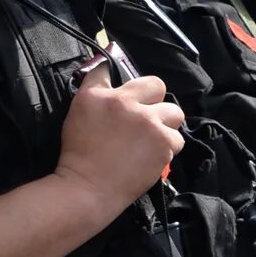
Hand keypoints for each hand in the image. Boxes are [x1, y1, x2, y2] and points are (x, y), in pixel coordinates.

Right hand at [55, 69, 184, 211]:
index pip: (107, 69)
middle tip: (145, 117)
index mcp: (97, 95)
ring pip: (173, 112)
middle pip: (156, 84)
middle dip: (154, 100)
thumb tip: (109, 78)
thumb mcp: (78, 116)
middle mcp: (124, 102)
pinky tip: (151, 155)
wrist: (88, 188)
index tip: (124, 85)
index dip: (117, 76)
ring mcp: (147, 121)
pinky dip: (167, 147)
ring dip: (165, 124)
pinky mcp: (163, 141)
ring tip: (151, 139)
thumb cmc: (79, 155)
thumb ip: (96, 95)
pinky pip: (177, 138)